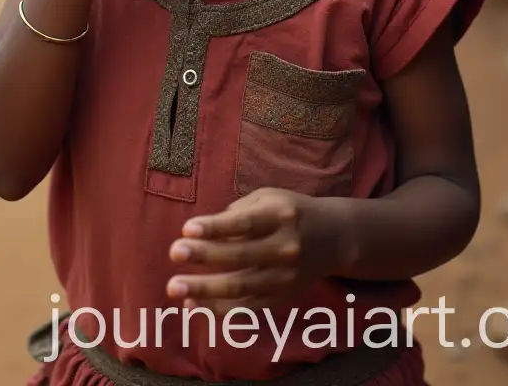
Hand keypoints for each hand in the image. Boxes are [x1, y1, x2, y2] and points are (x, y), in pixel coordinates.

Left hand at [166, 189, 340, 314]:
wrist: (334, 238)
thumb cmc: (290, 211)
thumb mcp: (269, 198)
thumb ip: (239, 211)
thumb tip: (203, 232)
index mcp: (281, 216)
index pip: (244, 223)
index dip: (215, 227)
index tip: (187, 229)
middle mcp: (286, 248)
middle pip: (240, 256)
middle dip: (204, 256)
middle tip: (173, 254)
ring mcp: (285, 277)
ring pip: (241, 288)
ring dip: (204, 289)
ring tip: (175, 287)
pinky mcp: (282, 298)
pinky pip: (248, 308)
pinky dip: (219, 309)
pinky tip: (194, 303)